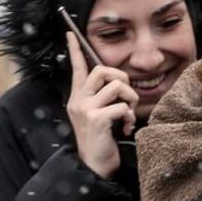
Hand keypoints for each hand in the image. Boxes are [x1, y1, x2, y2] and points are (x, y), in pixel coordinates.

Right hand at [65, 32, 138, 178]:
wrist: (93, 167)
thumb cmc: (100, 141)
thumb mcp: (97, 116)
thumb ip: (103, 99)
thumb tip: (119, 84)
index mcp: (78, 98)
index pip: (76, 69)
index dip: (75, 50)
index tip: (71, 34)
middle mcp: (78, 100)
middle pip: (101, 70)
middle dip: (121, 78)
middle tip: (126, 95)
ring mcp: (86, 109)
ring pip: (116, 86)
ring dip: (130, 99)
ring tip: (128, 113)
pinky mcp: (96, 120)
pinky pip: (121, 106)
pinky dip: (129, 117)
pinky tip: (126, 128)